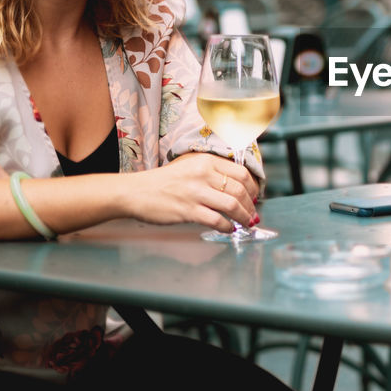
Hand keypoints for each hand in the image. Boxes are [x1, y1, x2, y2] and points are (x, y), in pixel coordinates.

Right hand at [125, 153, 259, 233]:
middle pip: (240, 190)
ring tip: (247, 224)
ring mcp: (195, 193)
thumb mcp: (189, 167)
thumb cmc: (162, 182)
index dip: (253, 188)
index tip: (255, 197)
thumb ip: (212, 173)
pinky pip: (216, 220)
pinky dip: (227, 227)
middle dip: (251, 205)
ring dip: (244, 217)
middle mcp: (203, 174)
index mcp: (205, 161)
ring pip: (232, 205)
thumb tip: (238, 189)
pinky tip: (228, 229)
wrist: (136, 192)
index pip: (241, 173)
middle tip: (253, 214)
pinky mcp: (188, 211)